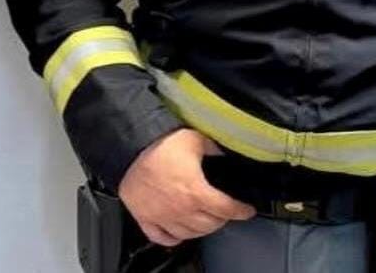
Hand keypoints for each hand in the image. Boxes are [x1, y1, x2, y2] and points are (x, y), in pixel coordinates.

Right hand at [118, 130, 255, 246]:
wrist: (128, 146)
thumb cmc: (158, 143)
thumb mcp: (195, 138)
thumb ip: (214, 148)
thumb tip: (225, 151)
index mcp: (196, 191)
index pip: (227, 209)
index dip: (241, 210)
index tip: (246, 210)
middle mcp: (181, 209)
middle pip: (211, 224)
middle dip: (221, 218)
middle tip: (223, 211)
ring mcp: (162, 216)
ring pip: (189, 234)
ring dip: (200, 229)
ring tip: (204, 220)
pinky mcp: (144, 217)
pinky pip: (162, 237)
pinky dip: (172, 237)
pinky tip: (177, 231)